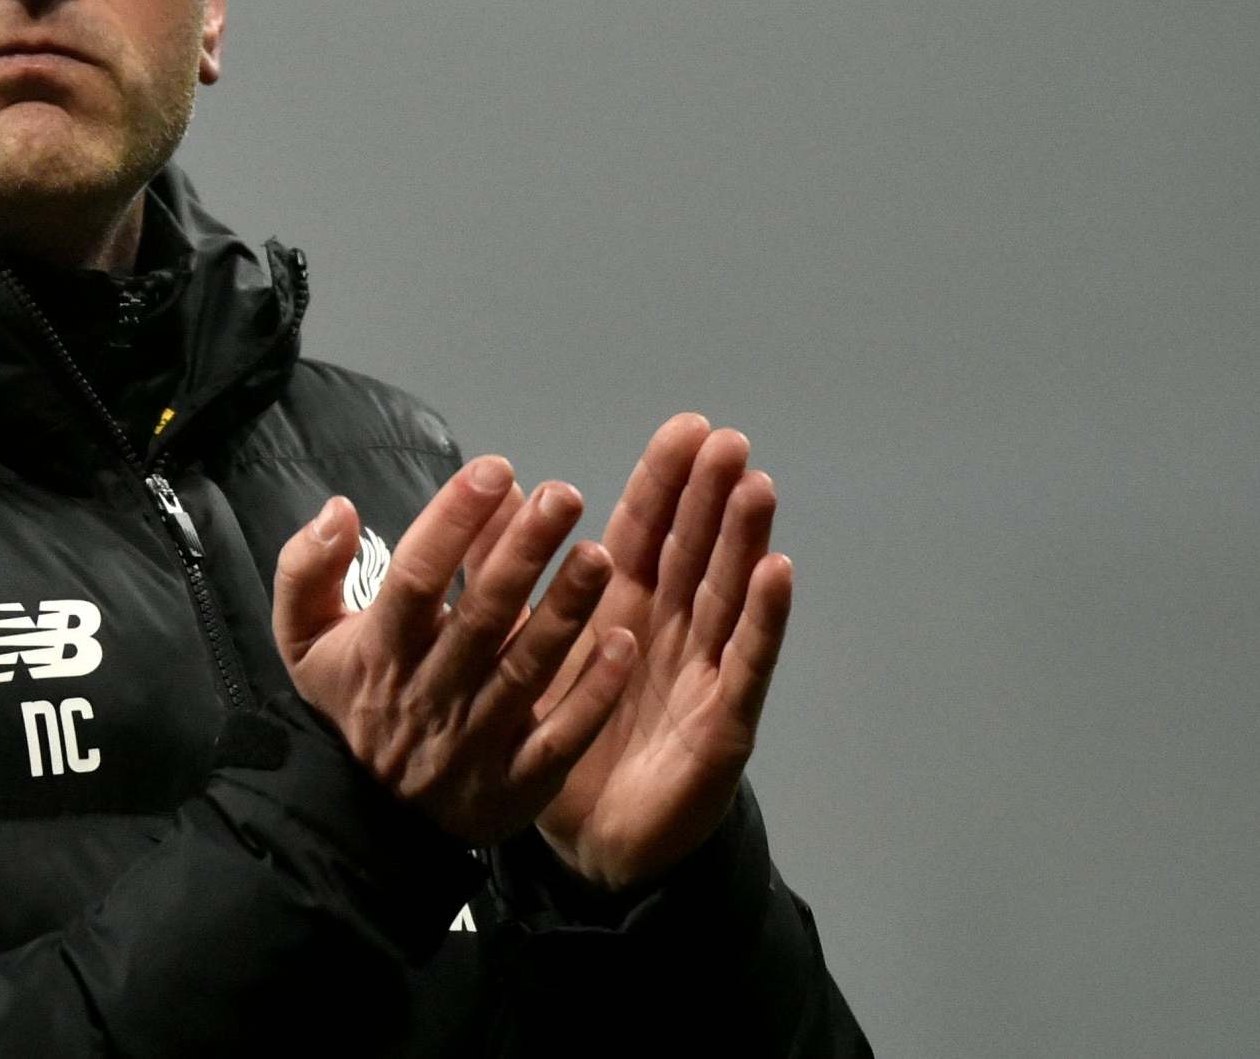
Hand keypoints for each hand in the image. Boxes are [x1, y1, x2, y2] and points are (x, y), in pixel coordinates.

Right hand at [272, 455, 637, 846]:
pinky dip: (592, 693)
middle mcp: (429, 694)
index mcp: (380, 651)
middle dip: (522, 552)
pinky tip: (622, 642)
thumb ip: (306, 568)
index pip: (414, 578)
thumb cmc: (354, 700)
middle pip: (480, 617)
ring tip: (599, 555)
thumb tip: (339, 509)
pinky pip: (560, 737)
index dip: (452, 522)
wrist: (369, 817)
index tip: (493, 470)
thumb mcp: (303, 637)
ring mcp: (475, 742)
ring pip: (525, 671)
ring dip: (565, 612)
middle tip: (563, 495)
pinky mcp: (517, 782)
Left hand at [521, 416, 793, 891]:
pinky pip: (747, 662)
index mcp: (621, 603)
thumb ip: (507, 574)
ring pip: (728, 592)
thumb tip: (490, 496)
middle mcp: (671, 625)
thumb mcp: (526, 649)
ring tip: (755, 487)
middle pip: (695, 548)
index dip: (667, 480)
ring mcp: (704, 669)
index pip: (647, 528)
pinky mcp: (725, 719)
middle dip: (711, 494)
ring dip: (744, 540)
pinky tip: (777, 574)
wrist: (589, 839)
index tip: (687, 428)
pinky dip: (764, 618)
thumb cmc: (566, 732)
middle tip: (727, 441)